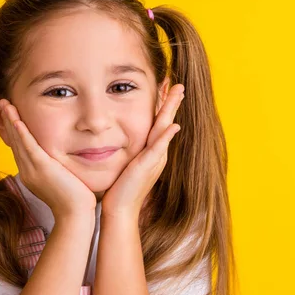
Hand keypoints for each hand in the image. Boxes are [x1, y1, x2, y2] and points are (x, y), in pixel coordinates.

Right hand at [0, 99, 96, 221]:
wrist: (75, 215)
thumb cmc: (75, 199)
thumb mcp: (62, 178)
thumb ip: (58, 167)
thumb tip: (62, 159)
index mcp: (31, 173)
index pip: (19, 146)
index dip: (13, 129)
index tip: (9, 113)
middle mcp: (27, 171)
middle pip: (14, 141)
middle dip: (7, 120)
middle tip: (1, 102)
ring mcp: (32, 170)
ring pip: (18, 140)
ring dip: (11, 120)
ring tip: (5, 103)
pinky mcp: (41, 169)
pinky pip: (28, 146)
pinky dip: (21, 131)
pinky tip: (16, 119)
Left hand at [100, 84, 184, 220]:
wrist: (119, 210)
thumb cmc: (117, 189)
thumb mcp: (123, 164)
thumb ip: (124, 151)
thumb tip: (115, 138)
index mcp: (150, 151)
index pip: (158, 123)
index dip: (162, 106)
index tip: (163, 87)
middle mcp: (156, 153)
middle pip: (166, 121)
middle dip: (171, 102)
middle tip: (178, 84)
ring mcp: (154, 159)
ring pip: (165, 129)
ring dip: (172, 111)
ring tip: (178, 93)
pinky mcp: (147, 166)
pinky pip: (159, 148)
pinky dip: (166, 137)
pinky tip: (174, 126)